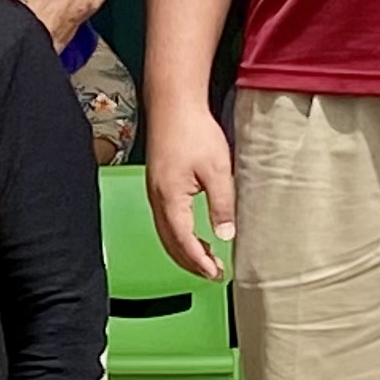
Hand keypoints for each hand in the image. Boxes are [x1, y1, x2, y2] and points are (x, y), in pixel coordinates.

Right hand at [145, 106, 235, 278]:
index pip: (183, 242)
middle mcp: (157, 200)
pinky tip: (193, 234)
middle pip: (170, 244)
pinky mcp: (158, 185)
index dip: (199, 262)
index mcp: (170, 199)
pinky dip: (179, 236)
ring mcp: (154, 193)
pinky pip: (165, 221)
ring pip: (166, 234)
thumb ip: (222, 205)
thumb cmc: (193, 132)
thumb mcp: (217, 170)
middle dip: (190, 262)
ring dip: (184, 251)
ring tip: (206, 259)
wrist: (173, 105)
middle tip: (213, 273)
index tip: (215, 274)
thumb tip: (225, 235)